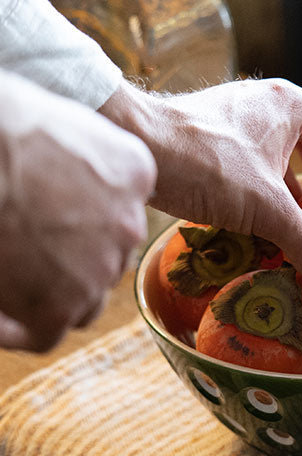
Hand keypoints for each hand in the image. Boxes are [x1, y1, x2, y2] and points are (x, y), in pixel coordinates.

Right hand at [0, 71, 155, 351]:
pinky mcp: (60, 306)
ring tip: (6, 276)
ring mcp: (99, 268)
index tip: (41, 214)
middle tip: (20, 245)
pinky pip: (45, 332)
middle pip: (104, 257)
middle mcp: (130, 225)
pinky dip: (16, 328)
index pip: (118, 210)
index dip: (78, 219)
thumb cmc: (3, 124)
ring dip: (47, 295)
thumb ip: (87, 159)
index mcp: (134, 173)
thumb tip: (70, 193)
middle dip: (67, 258)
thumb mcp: (67, 123)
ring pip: (82, 299)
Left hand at [101, 79, 301, 297]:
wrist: (127, 141)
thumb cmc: (201, 162)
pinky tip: (273, 231)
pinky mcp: (218, 142)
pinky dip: (275, 199)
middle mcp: (271, 108)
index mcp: (294, 107)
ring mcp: (242, 123)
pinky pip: (262, 171)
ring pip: (290, 160)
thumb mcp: (265, 208)